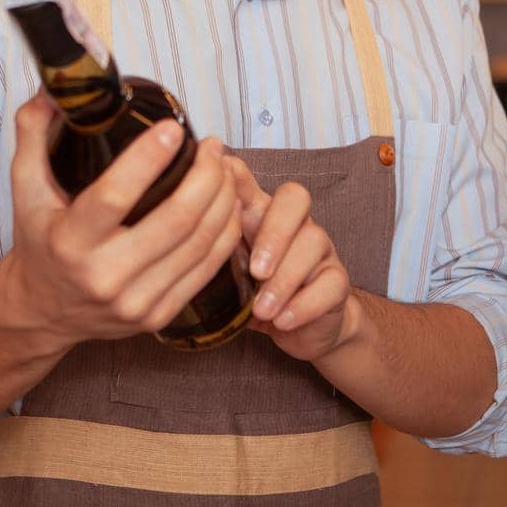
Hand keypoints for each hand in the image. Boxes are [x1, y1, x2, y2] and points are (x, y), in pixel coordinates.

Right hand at [0, 94, 243, 350]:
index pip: (116, 196)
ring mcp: (135, 301)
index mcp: (70, 241)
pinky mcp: (158, 315)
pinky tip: (228, 204)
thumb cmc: (39, 241)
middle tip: (213, 146)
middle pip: (175, 220)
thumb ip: (34, 135)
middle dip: (206, 176)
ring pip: (199, 243)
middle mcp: (104, 276)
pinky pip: (207, 269)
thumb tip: (51, 91)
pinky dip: (226, 231)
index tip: (173, 128)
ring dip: (223, 199)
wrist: (40, 312)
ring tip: (224, 168)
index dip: (149, 158)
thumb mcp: (25, 189)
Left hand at [229, 159, 357, 362]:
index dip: (235, 176)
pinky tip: (282, 321)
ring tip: (263, 310)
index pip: (249, 183)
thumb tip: (169, 249)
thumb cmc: (258, 294)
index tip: (216, 181)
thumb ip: (210, 255)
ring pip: (313, 242)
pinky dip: (304, 304)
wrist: (304, 329)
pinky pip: (331, 283)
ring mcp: (319, 250)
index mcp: (259, 215)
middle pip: (295, 198)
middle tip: (255, 271)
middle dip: (274, 232)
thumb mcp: (228, 273)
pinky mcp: (336, 281)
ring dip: (285, 279)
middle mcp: (293, 224)